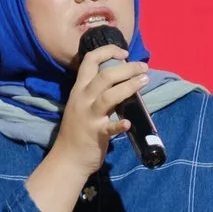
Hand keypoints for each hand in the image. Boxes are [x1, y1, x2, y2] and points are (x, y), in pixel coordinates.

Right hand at [54, 42, 148, 178]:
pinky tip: (128, 123)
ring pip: (109, 96)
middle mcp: (82, 99)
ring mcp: (89, 116)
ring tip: (145, 81)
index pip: (90, 60)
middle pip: (104, 76)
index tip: (124, 53)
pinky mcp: (96, 134)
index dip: (107, 51)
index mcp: (79, 89)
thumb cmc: (78, 131)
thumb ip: (96, 93)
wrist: (67, 159)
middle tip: (143, 67)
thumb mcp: (81, 105)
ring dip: (129, 87)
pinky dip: (119, 125)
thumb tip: (121, 80)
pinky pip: (109, 128)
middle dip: (127, 68)